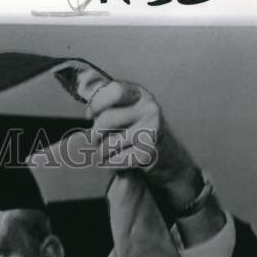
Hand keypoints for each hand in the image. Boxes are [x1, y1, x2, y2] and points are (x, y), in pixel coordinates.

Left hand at [68, 66, 202, 210]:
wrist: (168, 157)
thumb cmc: (137, 131)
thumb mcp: (126, 109)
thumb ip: (106, 102)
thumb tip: (88, 106)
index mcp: (140, 94)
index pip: (114, 91)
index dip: (97, 104)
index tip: (92, 115)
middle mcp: (149, 109)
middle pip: (103, 121)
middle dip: (95, 135)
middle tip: (98, 140)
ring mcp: (151, 131)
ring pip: (106, 145)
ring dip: (101, 153)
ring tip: (110, 152)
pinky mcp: (148, 153)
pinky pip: (113, 161)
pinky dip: (110, 165)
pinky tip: (120, 161)